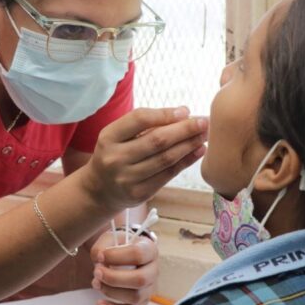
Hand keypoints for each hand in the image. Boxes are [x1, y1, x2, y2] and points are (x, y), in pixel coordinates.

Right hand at [83, 107, 207, 210]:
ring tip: (204, 135)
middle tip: (204, 122)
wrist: (100, 189)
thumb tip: (184, 113)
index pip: (139, 119)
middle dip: (185, 129)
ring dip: (189, 145)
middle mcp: (115, 158)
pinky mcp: (140, 193)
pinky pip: (168, 175)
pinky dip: (186, 161)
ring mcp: (127, 178)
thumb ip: (145, 124)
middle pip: (157, 140)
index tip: (186, 111)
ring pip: (166, 159)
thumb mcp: (119, 135)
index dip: (165, 114)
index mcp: (108, 137)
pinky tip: (198, 151)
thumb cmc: (116, 153)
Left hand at [89, 231, 158, 304]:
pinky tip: (100, 304)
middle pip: (140, 280)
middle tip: (96, 272)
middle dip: (114, 278)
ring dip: (111, 291)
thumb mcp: (109, 238)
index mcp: (149, 249)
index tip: (100, 256)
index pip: (138, 254)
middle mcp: (153, 270)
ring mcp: (149, 288)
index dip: (116, 256)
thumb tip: (99, 260)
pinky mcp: (141, 301)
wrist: (118, 254)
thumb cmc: (116, 245)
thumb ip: (102, 246)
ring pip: (135, 297)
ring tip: (95, 282)